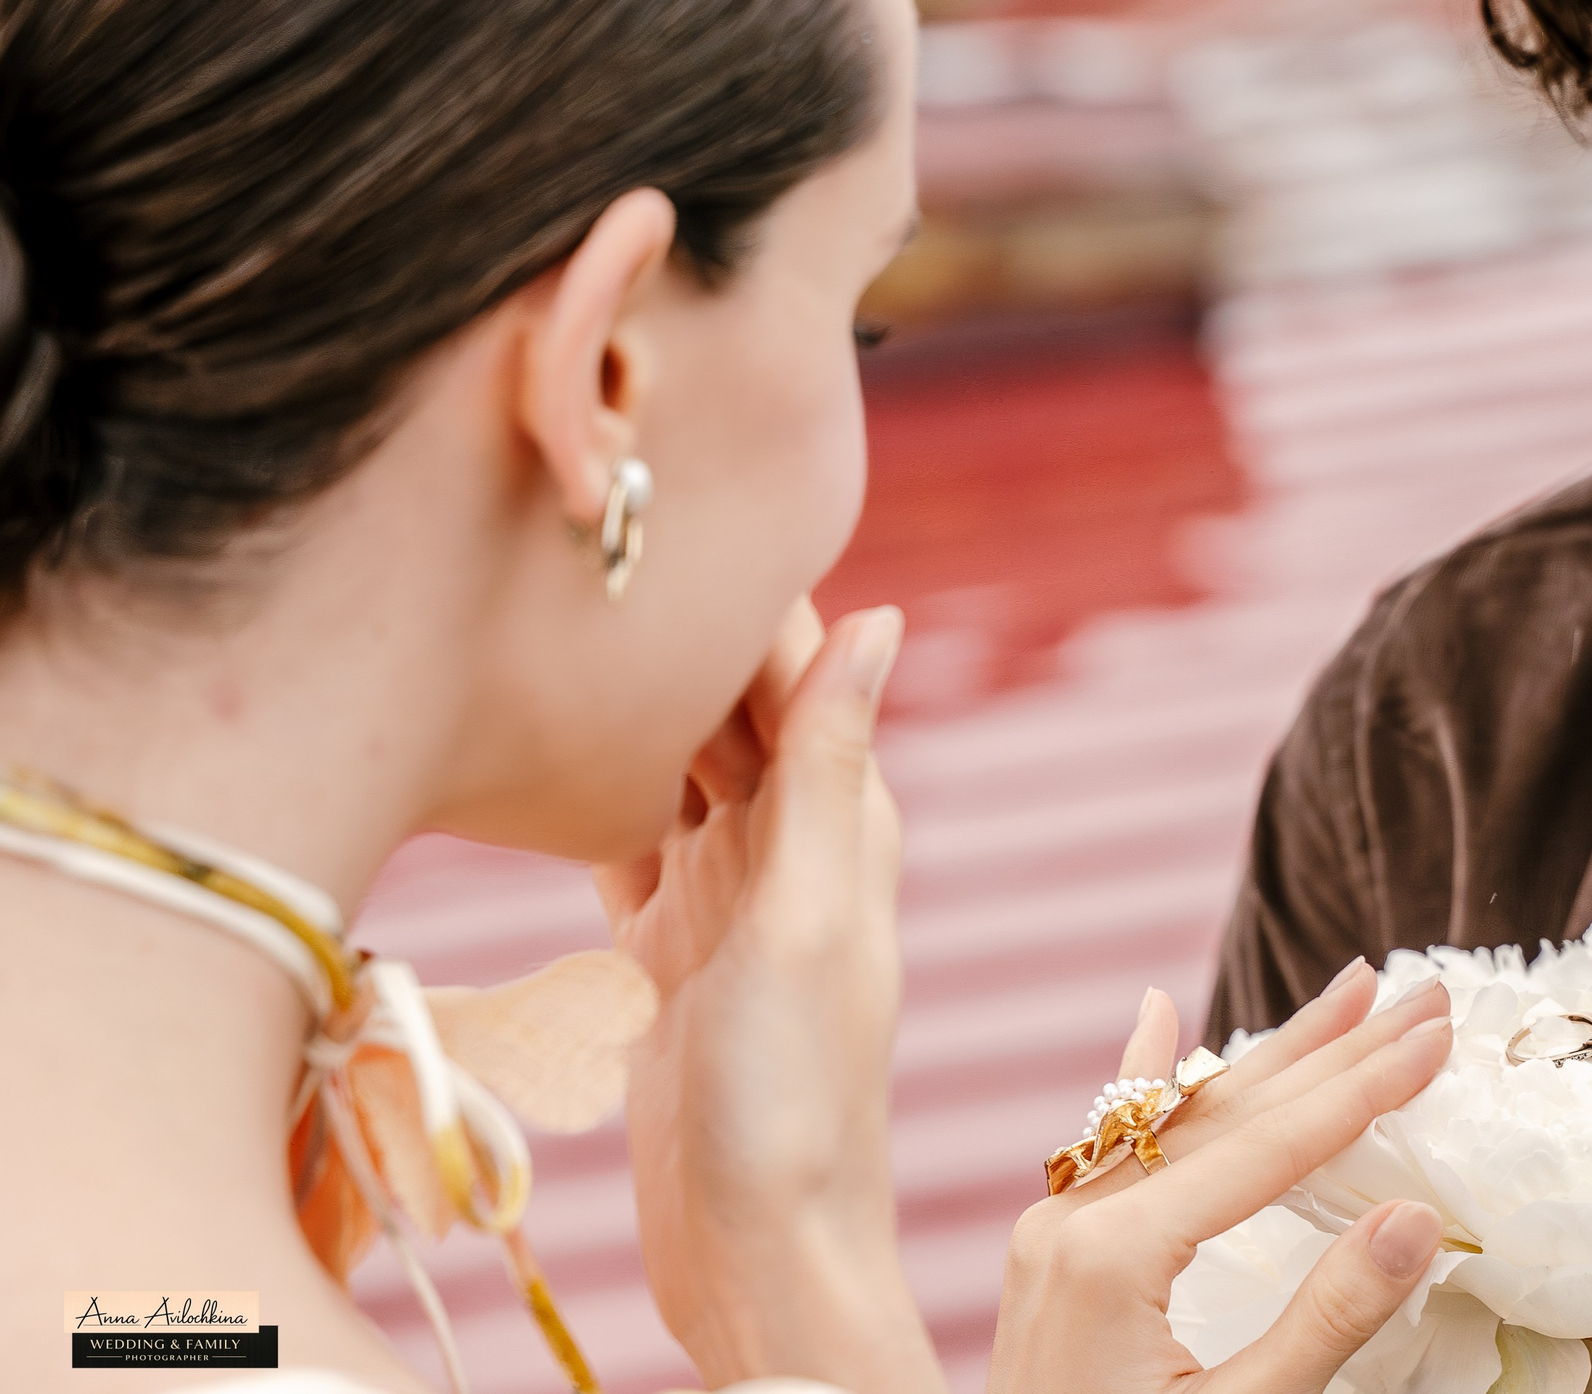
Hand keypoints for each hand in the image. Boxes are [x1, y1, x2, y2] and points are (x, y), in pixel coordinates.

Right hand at [595, 599, 936, 1392]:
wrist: (756, 1253)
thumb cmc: (800, 1100)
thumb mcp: (812, 917)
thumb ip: (834, 770)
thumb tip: (876, 617)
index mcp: (846, 821)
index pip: (793, 671)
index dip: (745, 589)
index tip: (680, 497)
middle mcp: (793, 847)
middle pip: (731, 708)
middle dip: (678, 633)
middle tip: (595, 538)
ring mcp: (727, 900)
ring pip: (678, 766)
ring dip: (634, 705)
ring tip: (565, 619)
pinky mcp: (670, 953)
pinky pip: (633, 843)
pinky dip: (600, 798)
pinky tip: (555, 752)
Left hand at [990, 964, 1454, 1393]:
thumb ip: (1326, 1320)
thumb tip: (1419, 1218)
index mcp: (1116, 1257)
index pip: (1271, 1149)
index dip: (1364, 1091)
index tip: (1438, 1035)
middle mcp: (1074, 1221)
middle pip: (1231, 1113)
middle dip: (1335, 1052)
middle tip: (1420, 993)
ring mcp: (1055, 1233)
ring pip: (1181, 1119)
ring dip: (1271, 1056)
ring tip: (1346, 995)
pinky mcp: (1052, 1256)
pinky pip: (1115, 1145)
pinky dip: (1150, 1082)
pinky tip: (1160, 1016)